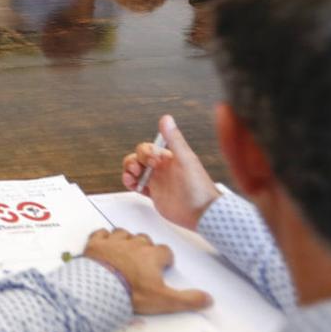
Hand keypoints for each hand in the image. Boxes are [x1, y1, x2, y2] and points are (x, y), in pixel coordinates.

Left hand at [84, 228, 211, 313]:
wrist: (100, 288)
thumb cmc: (132, 292)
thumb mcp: (164, 300)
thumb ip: (188, 299)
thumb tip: (208, 299)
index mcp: (152, 256)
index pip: (165, 251)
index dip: (165, 259)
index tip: (163, 266)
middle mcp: (134, 244)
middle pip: (145, 240)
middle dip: (146, 248)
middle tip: (143, 262)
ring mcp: (114, 242)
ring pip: (124, 234)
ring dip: (126, 240)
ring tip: (126, 252)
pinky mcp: (95, 244)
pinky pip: (101, 233)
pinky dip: (104, 237)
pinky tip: (105, 243)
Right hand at [122, 115, 219, 230]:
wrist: (201, 213)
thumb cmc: (197, 186)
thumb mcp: (185, 159)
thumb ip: (174, 139)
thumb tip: (166, 118)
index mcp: (169, 158)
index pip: (148, 148)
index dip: (145, 153)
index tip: (152, 161)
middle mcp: (161, 168)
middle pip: (138, 158)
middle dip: (134, 161)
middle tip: (140, 170)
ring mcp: (157, 181)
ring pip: (135, 171)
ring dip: (128, 171)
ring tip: (132, 176)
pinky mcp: (153, 195)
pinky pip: (136, 186)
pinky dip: (131, 184)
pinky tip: (132, 184)